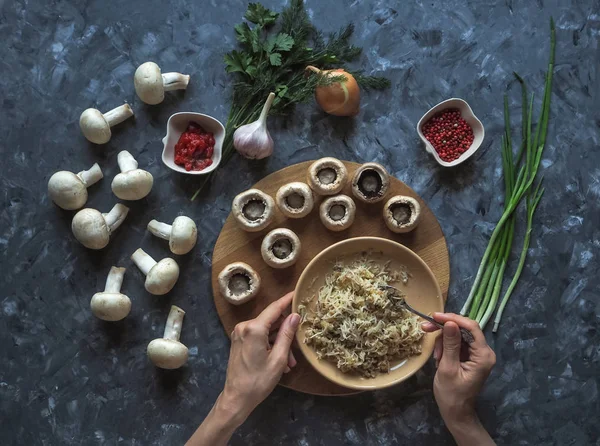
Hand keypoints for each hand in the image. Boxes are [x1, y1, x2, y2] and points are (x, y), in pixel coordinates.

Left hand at [220, 292, 299, 423]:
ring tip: (290, 361)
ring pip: (266, 330)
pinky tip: (280, 361)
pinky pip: (259, 336)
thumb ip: (287, 334)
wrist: (236, 398)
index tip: (298, 292)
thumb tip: (295, 316)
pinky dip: (270, 345)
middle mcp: (244, 326)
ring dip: (279, 342)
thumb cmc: (258, 381)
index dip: (288, 300)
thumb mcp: (278, 358)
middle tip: (298, 346)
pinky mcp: (239, 341)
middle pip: (271, 320)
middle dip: (286, 331)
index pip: (274, 308)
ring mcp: (240, 333)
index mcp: (254, 328)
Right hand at [422, 313, 495, 444]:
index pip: (471, 328)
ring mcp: (477, 354)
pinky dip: (445, 347)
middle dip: (444, 328)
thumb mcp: (448, 368)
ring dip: (443, 340)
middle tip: (425, 327)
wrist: (455, 412)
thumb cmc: (451, 394)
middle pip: (464, 329)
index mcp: (483, 355)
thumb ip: (450, 344)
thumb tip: (450, 322)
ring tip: (436, 357)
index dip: (453, 319)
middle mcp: (484, 352)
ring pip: (458, 335)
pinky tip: (439, 358)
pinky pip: (456, 343)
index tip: (434, 316)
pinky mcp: (470, 356)